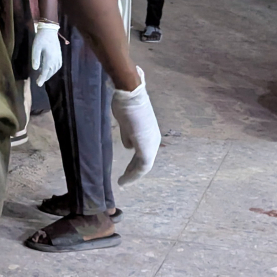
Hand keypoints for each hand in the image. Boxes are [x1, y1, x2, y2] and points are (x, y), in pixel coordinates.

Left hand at [30, 20, 61, 85]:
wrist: (49, 30)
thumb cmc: (41, 38)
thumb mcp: (35, 47)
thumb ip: (35, 58)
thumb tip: (35, 69)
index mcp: (49, 58)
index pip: (45, 71)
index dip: (42, 78)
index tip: (38, 84)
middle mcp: (55, 59)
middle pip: (51, 72)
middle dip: (45, 77)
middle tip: (39, 81)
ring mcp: (58, 57)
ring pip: (55, 69)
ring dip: (50, 74)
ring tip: (44, 76)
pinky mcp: (59, 55)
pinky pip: (58, 66)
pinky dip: (54, 70)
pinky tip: (51, 69)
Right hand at [111, 66, 161, 184]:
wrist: (130, 94)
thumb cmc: (126, 104)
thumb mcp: (126, 122)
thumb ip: (128, 135)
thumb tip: (128, 146)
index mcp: (149, 135)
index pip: (143, 154)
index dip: (134, 165)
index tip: (125, 172)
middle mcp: (153, 141)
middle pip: (144, 162)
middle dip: (133, 172)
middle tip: (123, 181)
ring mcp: (151, 144)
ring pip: (144, 166)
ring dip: (132, 175)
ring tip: (123, 182)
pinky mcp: (146, 146)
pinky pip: (142, 165)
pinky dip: (133, 174)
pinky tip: (124, 179)